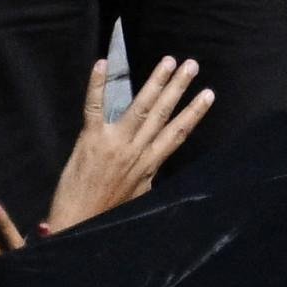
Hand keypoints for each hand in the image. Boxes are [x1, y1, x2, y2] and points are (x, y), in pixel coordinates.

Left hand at [43, 58, 210, 232]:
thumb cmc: (104, 214)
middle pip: (163, 113)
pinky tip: (103, 63)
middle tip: (191, 65)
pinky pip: (95, 106)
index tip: (208, 95)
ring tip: (168, 61)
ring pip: (140, 106)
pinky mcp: (90, 139)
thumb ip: (147, 176)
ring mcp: (114, 143)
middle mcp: (136, 151)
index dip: (194, 113)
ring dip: (156, 82)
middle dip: (179, 87)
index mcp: (148, 165)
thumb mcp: (138, 197)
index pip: (177, 133)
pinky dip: (98, 84)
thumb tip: (154, 164)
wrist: (77, 225)